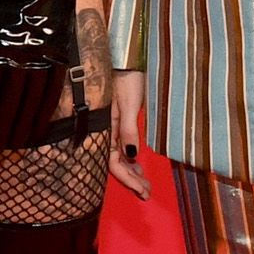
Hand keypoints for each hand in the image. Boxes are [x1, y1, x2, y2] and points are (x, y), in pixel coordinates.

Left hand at [0, 0, 71, 148]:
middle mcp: (20, 60)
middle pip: (9, 106)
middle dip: (1, 132)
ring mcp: (43, 60)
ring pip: (31, 104)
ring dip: (22, 129)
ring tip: (14, 147)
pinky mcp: (61, 57)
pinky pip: (52, 93)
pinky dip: (44, 114)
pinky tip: (37, 129)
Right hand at [109, 69, 150, 199]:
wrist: (124, 60)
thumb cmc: (127, 78)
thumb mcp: (130, 104)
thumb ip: (129, 129)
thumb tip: (132, 155)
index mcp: (107, 129)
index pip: (114, 163)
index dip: (128, 180)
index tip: (143, 192)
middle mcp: (107, 131)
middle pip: (115, 164)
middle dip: (130, 181)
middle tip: (146, 193)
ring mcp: (112, 127)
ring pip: (118, 157)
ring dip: (130, 172)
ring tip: (143, 183)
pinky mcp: (118, 122)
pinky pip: (120, 146)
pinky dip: (129, 159)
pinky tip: (136, 163)